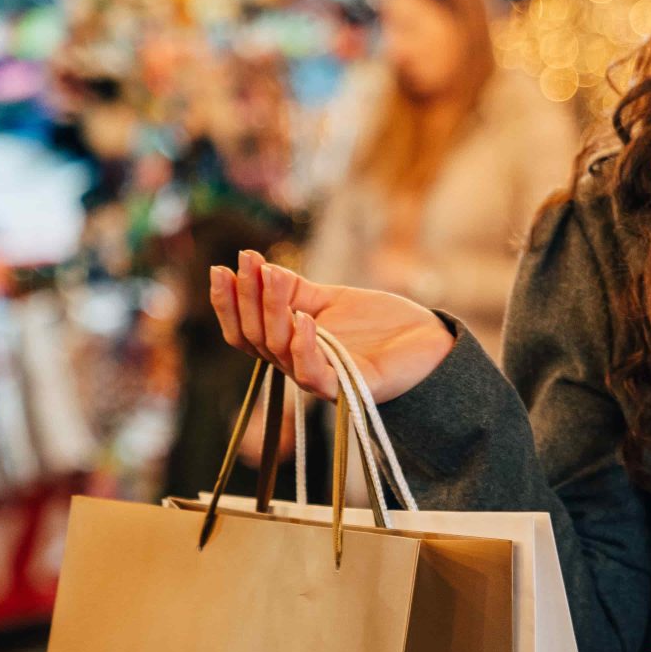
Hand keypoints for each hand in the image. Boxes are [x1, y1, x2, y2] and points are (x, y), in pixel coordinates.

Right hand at [210, 249, 453, 403]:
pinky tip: (304, 317)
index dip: (229, 302)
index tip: (221, 267)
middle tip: (250, 262)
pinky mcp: (350, 388)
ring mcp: (322, 379)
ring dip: (272, 310)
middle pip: (256, 337)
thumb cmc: (381, 324)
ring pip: (279, 350)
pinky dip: (304, 346)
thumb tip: (260, 266)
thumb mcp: (332, 299)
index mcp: (289, 347)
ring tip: (275, 277)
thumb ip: (296, 290)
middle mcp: (298, 366)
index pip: (244, 330)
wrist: (429, 340)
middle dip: (248, 297)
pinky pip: (313, 375)